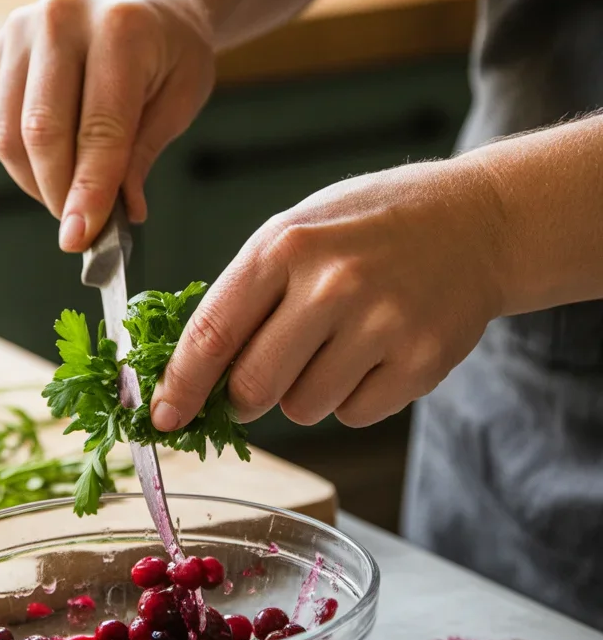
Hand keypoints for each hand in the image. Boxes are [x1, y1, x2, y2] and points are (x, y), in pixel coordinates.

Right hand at [0, 0, 215, 251]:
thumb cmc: (171, 51)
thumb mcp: (182, 98)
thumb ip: (145, 153)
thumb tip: (121, 214)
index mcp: (120, 28)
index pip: (99, 128)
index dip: (89, 190)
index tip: (81, 237)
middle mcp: (63, 19)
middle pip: (43, 132)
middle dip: (59, 194)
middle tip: (79, 231)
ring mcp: (23, 30)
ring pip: (12, 135)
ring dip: (38, 185)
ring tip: (71, 202)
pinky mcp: (2, 48)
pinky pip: (2, 125)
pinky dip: (26, 164)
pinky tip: (57, 171)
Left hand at [151, 159, 505, 430]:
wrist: (477, 221)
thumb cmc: (372, 226)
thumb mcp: (298, 230)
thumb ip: (247, 294)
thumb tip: (192, 370)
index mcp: (285, 245)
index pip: (212, 334)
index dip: (180, 386)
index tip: (162, 417)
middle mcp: (332, 284)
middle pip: (252, 387)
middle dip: (241, 399)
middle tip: (255, 384)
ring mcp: (381, 324)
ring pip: (302, 409)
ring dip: (305, 393)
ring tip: (338, 343)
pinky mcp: (421, 362)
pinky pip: (354, 415)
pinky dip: (353, 398)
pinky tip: (374, 353)